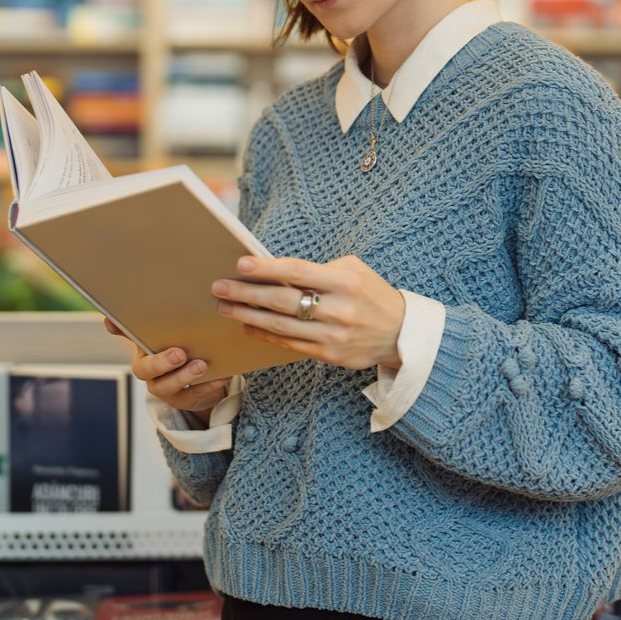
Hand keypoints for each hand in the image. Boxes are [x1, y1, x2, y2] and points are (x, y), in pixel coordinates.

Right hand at [101, 317, 229, 425]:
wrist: (201, 381)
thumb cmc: (186, 348)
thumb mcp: (177, 333)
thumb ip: (166, 316)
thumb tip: (153, 293)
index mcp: (144, 347)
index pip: (127, 335)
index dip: (118, 328)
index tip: (112, 320)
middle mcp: (148, 369)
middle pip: (145, 369)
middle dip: (161, 362)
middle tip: (179, 353)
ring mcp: (164, 387)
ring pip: (166, 386)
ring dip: (184, 375)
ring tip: (202, 365)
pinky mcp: (182, 400)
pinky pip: (192, 395)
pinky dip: (207, 386)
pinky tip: (221, 376)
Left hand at [210, 255, 404, 370]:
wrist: (400, 333)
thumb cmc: (371, 294)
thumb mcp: (354, 271)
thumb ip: (319, 270)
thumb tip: (277, 271)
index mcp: (346, 282)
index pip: (299, 272)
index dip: (268, 268)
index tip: (241, 264)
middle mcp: (339, 310)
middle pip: (283, 301)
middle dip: (247, 294)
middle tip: (220, 288)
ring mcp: (333, 335)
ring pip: (281, 326)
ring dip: (248, 316)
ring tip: (226, 308)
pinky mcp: (328, 355)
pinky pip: (289, 344)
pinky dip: (265, 335)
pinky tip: (248, 326)